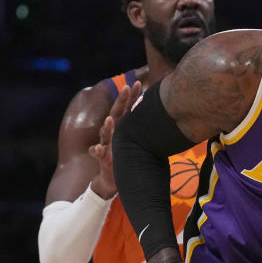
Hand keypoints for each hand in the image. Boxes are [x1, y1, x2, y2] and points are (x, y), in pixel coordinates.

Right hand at [89, 80, 141, 197]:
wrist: (113, 179)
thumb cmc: (127, 157)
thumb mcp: (139, 142)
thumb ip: (147, 130)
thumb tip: (165, 118)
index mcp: (122, 127)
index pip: (127, 108)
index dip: (132, 96)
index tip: (138, 83)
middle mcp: (113, 133)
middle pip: (116, 114)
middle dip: (120, 101)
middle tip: (125, 89)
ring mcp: (106, 144)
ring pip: (105, 133)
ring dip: (106, 127)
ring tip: (109, 120)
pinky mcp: (102, 159)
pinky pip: (97, 154)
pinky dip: (96, 151)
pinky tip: (97, 149)